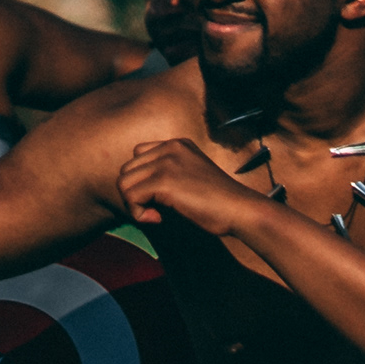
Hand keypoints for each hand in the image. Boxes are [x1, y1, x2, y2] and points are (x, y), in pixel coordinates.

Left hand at [117, 135, 275, 235]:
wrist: (240, 209)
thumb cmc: (218, 202)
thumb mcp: (191, 176)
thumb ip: (167, 174)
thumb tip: (135, 192)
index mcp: (177, 144)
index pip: (138, 155)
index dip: (142, 180)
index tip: (159, 198)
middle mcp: (170, 147)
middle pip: (127, 169)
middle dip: (135, 193)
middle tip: (155, 210)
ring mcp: (167, 162)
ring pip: (124, 183)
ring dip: (134, 204)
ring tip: (155, 214)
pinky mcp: (164, 180)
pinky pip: (131, 196)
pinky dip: (138, 213)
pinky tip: (158, 219)